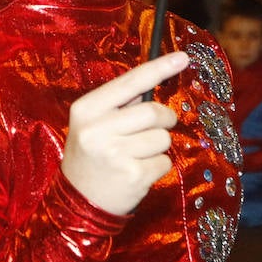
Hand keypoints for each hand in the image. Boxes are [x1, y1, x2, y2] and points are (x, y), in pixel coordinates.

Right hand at [60, 51, 188, 215]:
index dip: (160, 68)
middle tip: (158, 128)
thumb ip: (120, 104)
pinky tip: (138, 172)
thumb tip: (156, 80)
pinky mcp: (133, 176)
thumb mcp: (92, 124)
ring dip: (158, 146)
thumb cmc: (90, 157)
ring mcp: (115, 154)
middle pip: (153, 112)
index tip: (183, 57)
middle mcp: (98, 129)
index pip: (130, 82)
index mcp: (87, 109)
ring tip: (137, 155)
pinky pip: (164, 161)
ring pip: (162, 138)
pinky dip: (158, 166)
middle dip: (165, 119)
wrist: (77, 203)